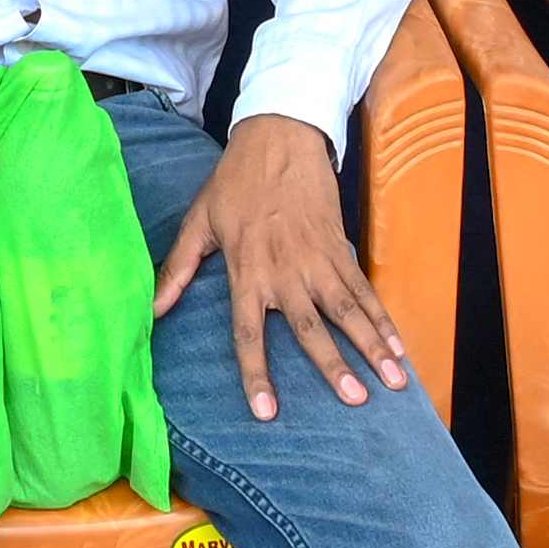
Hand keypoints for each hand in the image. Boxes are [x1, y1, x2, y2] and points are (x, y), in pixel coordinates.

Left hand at [153, 111, 407, 419]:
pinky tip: (398, 345)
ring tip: (393, 380)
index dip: (257, 372)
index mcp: (247, 270)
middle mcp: (285, 271)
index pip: (249, 332)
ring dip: (372, 346)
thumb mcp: (199, 221)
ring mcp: (318, 260)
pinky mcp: (340, 247)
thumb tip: (150, 311)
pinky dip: (382, 318)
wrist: (279, 136)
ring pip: (347, 310)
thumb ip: (178, 269)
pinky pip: (364, 289)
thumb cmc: (234, 181)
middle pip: (311, 327)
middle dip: (334, 364)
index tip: (267, 412)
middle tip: (355, 399)